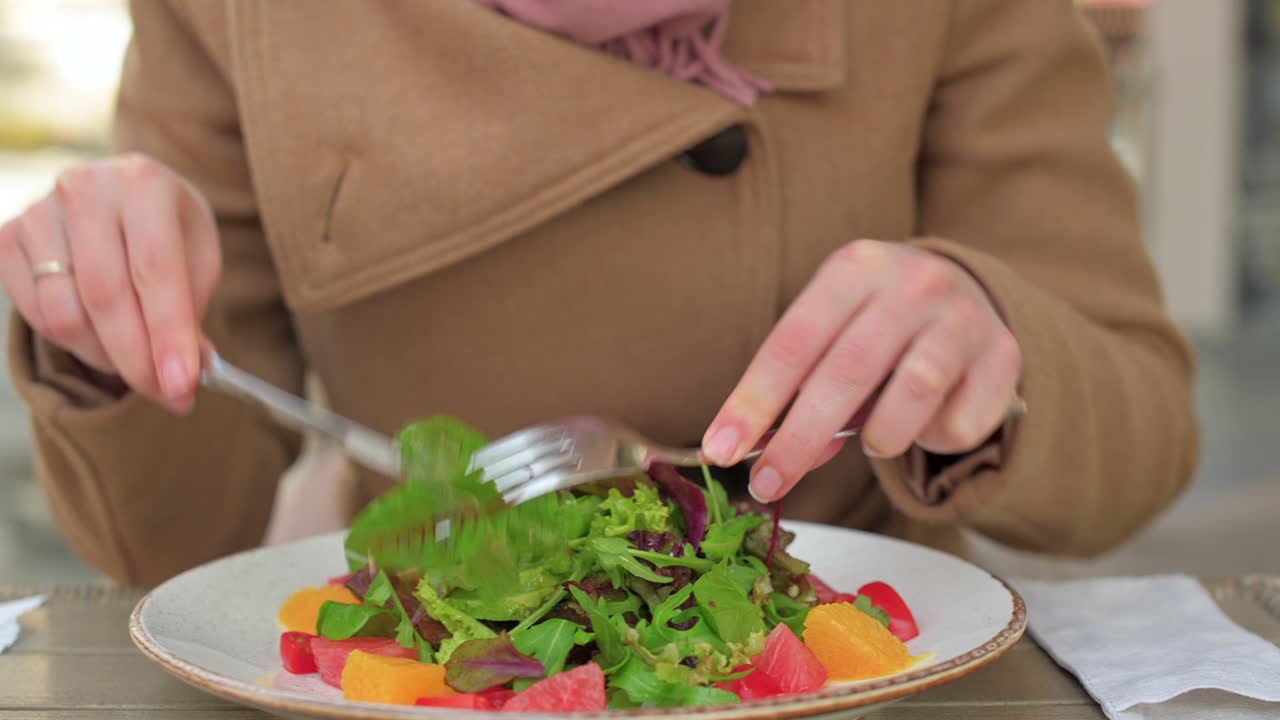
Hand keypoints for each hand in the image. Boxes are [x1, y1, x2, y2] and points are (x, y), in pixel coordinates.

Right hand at [0, 154, 221, 412]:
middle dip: (138, 360)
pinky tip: (101, 337)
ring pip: (65, 314)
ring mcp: (39, 211)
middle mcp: (86, 188)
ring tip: (136, 360)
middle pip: (105, 297)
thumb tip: (187, 372)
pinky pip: (34, 313)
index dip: (168, 336)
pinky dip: (72, 341)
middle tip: (166, 396)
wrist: (124, 196)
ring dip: (105, 356)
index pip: (154, 271)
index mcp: (145, 183)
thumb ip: (192, 312)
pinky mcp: (8, 237)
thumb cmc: (169, 232)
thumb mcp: (200, 260)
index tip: (183, 388)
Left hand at [701, 239, 1021, 501]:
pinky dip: (933, 440)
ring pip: (911, 395)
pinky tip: (928, 424)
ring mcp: (964, 317)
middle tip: (766, 484)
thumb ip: (801, 389)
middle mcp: (913, 282)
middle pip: (846, 372)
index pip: (793, 342)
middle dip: (798, 439)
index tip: (720, 450)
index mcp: (855, 268)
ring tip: (873, 441)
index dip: (753, 401)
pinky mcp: (1004, 356)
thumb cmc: (878, 326)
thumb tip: (766, 456)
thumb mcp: (834, 335)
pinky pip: (961, 424)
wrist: (968, 293)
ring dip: (880, 437)